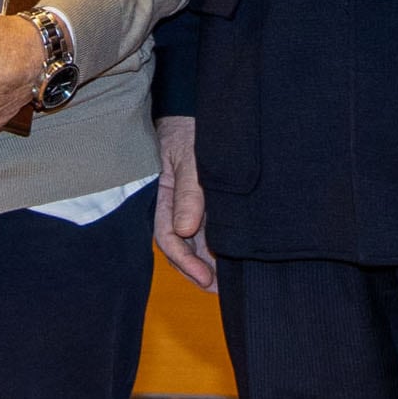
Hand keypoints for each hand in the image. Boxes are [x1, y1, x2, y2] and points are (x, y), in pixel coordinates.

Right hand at [153, 115, 213, 290]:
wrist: (198, 108)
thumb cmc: (191, 128)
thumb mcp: (189, 156)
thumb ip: (187, 191)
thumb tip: (185, 230)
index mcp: (164, 197)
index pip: (169, 238)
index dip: (186, 261)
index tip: (206, 277)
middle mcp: (175, 205)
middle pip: (182, 247)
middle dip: (198, 271)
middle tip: (220, 290)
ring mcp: (191, 204)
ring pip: (196, 242)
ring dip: (209, 262)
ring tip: (229, 283)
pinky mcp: (208, 201)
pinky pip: (210, 229)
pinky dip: (218, 246)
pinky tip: (233, 258)